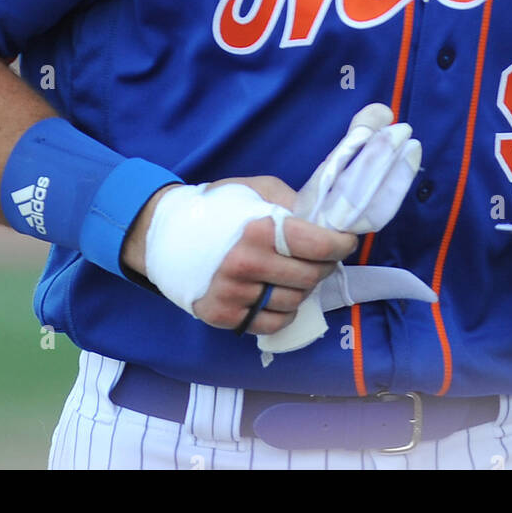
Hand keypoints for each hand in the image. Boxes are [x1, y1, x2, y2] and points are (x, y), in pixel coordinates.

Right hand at [192, 177, 357, 334]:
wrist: (166, 234)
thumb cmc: (217, 207)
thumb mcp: (257, 189)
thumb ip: (292, 202)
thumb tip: (325, 220)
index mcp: (259, 230)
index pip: (320, 247)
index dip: (341, 244)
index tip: (345, 241)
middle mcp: (247, 265)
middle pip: (311, 276)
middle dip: (323, 265)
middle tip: (321, 256)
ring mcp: (235, 294)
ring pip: (294, 302)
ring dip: (303, 288)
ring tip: (295, 272)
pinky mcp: (224, 317)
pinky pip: (273, 323)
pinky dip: (284, 311)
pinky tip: (277, 293)